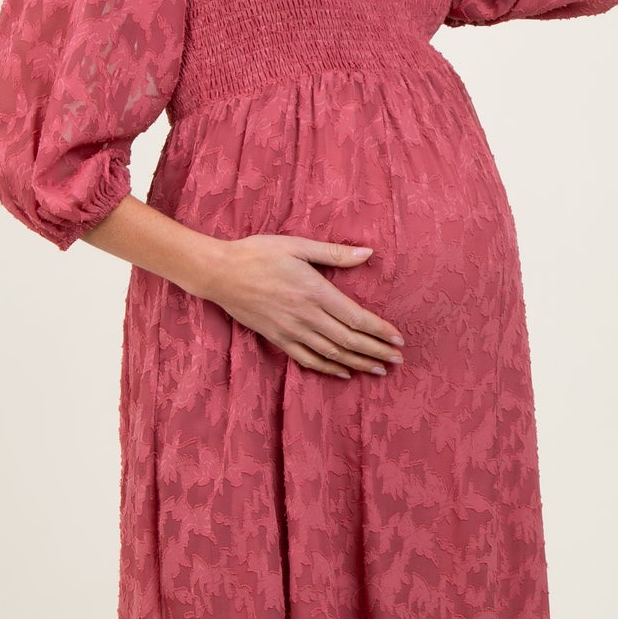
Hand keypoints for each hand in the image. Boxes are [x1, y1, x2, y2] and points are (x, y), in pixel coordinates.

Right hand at [203, 235, 405, 378]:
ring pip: (331, 354)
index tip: (398, 338)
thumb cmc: (258, 253)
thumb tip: (368, 254)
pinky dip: (328, 369)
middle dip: (376, 351)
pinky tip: (343, 373)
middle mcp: (306, 316)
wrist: (219, 273)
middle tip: (398, 359)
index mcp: (314, 291)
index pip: (356, 317)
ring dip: (358, 363)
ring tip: (379, 369)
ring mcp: (291, 331)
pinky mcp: (278, 339)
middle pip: (349, 341)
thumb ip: (334, 253)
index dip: (380, 330)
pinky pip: (307, 359)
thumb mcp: (297, 245)